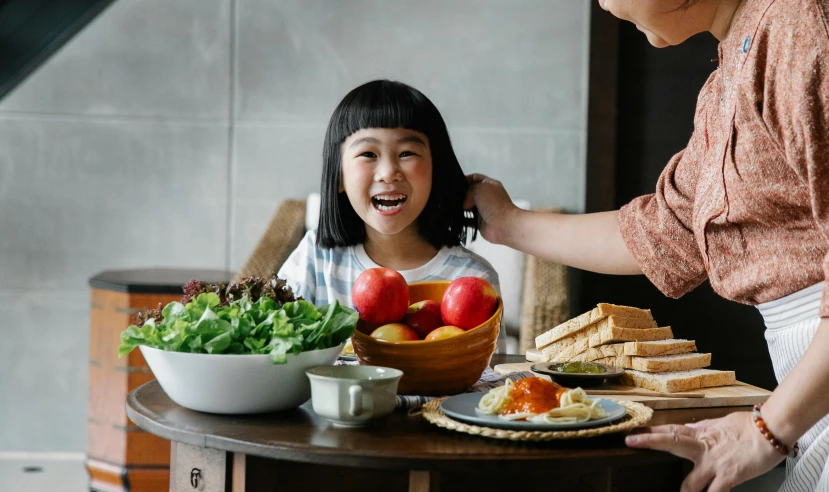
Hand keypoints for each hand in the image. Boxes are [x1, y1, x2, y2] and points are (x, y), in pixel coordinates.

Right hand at [464, 173, 518, 243]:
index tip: (456, 183)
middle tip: (457, 197)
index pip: (475, 178)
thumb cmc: (497, 205)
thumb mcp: (479, 188)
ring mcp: (484, 210)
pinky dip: (463, 220)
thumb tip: (464, 203)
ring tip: (458, 207)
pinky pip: (468, 220)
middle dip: (463, 195)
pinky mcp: (480, 222)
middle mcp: (487, 197)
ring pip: (468, 206)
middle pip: (470, 193)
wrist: (503, 224)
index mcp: (490, 185)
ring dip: (462, 208)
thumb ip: (468, 191)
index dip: (465, 179)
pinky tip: (458, 218)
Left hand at [626, 412, 784, 490]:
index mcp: (702, 434)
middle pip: (670, 443)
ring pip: (689, 482)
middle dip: (649, 442)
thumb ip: (705, 428)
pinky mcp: (728, 476)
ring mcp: (713, 464)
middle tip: (630, 441)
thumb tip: (693, 427)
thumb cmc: (751, 426)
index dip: (652, 431)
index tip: (635, 431)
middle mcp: (703, 448)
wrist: (772, 429)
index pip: (671, 431)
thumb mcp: (722, 423)